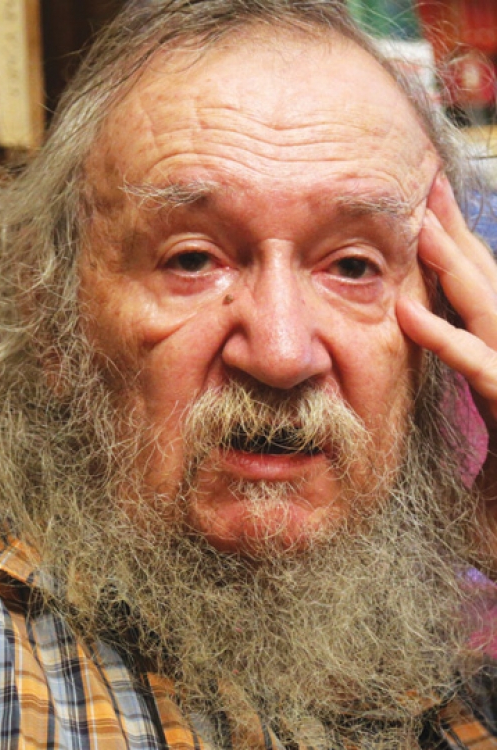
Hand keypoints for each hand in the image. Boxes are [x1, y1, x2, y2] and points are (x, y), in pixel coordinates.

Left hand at [396, 173, 496, 562]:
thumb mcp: (483, 487)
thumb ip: (463, 458)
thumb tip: (406, 458)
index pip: (481, 310)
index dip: (455, 266)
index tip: (427, 223)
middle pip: (490, 294)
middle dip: (457, 242)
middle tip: (425, 190)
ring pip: (494, 315)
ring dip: (455, 270)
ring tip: (418, 224)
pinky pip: (486, 373)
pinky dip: (449, 343)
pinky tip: (408, 313)